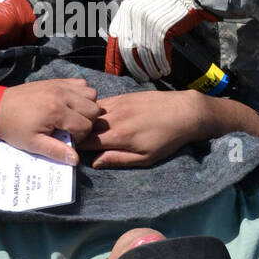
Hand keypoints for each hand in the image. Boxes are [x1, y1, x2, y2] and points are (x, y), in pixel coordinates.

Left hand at [0, 79, 100, 163]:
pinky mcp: (56, 81)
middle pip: (94, 109)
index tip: (67, 139)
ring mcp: (60, 85)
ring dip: (86, 107)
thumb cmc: (14, 128)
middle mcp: (62, 95)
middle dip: (87, 122)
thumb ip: (56, 151)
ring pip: (91, 94)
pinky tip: (69, 104)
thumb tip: (75, 160)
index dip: (80, 136)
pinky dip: (80, 94)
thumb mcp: (33, 144)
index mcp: (56, 111)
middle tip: (71, 128)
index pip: (86, 125)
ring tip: (71, 116)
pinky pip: (81, 83)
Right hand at [81, 90, 203, 167]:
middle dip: (79, 133)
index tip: (75, 151)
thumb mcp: (146, 158)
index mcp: (119, 136)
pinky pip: (103, 103)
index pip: (87, 141)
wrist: (184, 112)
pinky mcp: (124, 96)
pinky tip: (96, 117)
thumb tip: (95, 162)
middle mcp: (115, 118)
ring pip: (92, 112)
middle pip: (86, 125)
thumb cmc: (167, 139)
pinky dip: (96, 110)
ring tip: (84, 129)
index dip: (78, 147)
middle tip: (76, 140)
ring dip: (85, 120)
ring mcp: (119, 104)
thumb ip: (118, 159)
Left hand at [105, 0, 214, 80]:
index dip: (114, 57)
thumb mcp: (144, 8)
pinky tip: (164, 68)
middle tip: (141, 76)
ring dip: (150, 67)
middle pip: (127, 49)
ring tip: (156, 74)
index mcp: (126, 9)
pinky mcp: (161, 27)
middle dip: (134, 67)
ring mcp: (146, 21)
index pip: (115, 38)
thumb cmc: (168, 1)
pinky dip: (161, 63)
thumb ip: (133, 25)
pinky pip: (158, 51)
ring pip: (143, 53)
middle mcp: (133, 14)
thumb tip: (128, 49)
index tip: (116, 70)